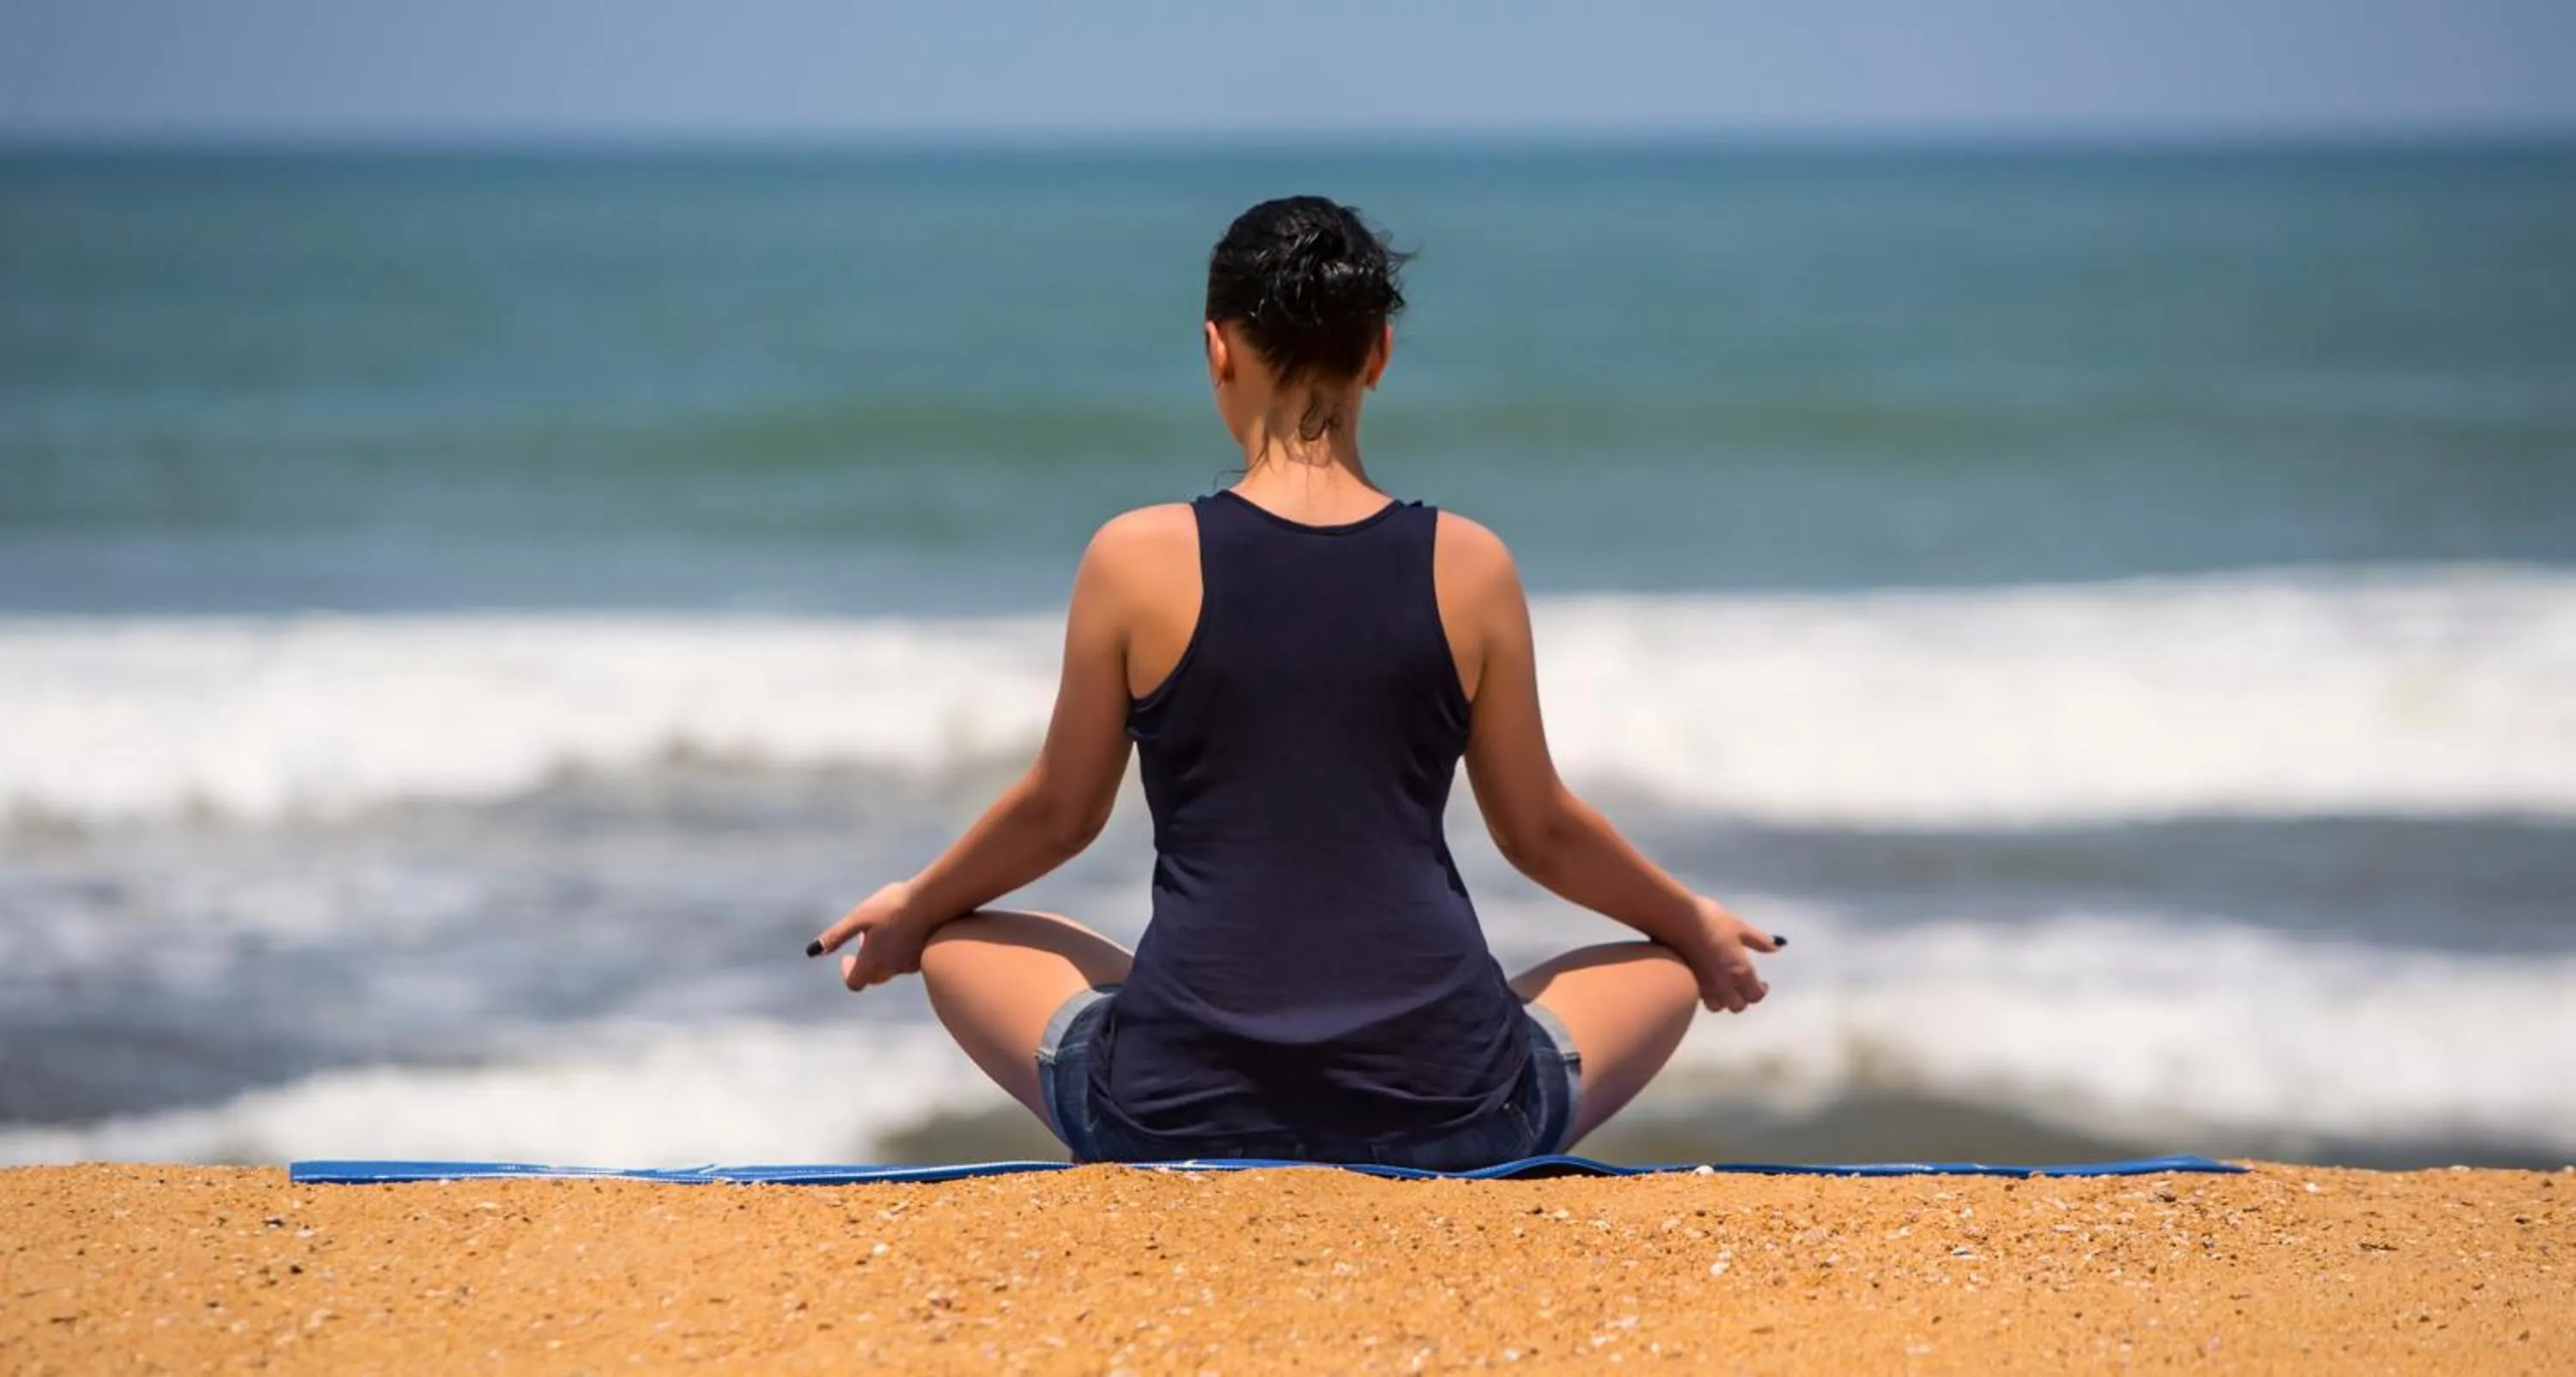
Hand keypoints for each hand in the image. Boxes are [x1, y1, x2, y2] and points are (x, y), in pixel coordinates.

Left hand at [811, 881, 931, 991]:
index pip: (854, 983)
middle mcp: (891, 968)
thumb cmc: (892, 906)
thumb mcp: (858, 917)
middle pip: (873, 977)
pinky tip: (906, 928)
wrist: (934, 900)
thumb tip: (813, 951)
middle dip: (866, 964)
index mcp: (872, 961)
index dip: (847, 973)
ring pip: (892, 968)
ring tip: (887, 928)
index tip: (846, 958)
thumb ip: (836, 936)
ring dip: (884, 955)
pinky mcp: (925, 956)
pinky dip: (902, 950)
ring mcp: (911, 964)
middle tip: (866, 939)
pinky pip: (909, 960)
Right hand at [1683, 897, 1777, 1013]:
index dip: (1761, 992)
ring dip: (1724, 1001)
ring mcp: (1704, 987)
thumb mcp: (1740, 927)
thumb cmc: (1712, 922)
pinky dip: (1708, 995)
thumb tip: (1776, 947)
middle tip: (1744, 987)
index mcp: (1740, 973)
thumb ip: (1759, 941)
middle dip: (1743, 999)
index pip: (1755, 995)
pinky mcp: (1688, 983)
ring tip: (1724, 987)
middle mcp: (1723, 986)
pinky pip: (1702, 998)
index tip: (1763, 984)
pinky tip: (1707, 981)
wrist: (1676, 921)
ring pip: (1717, 1007)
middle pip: (1737, 1006)